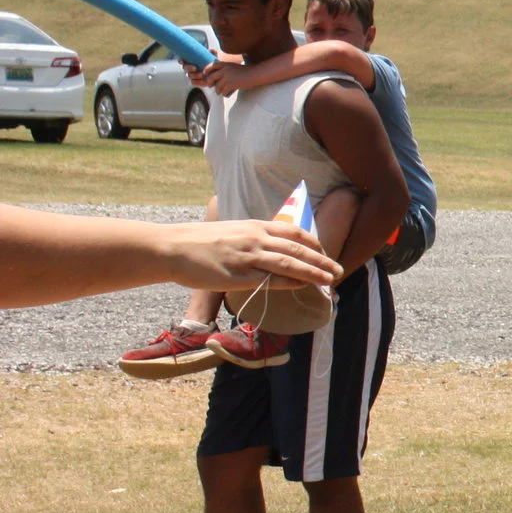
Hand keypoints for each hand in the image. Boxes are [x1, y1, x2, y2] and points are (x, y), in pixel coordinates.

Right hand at [160, 220, 340, 291]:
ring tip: (330, 280)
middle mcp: (255, 239)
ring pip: (290, 264)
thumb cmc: (200, 241)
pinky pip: (270, 280)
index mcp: (255, 226)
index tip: (326, 252)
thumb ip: (254, 237)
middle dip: (322, 260)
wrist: (172, 247)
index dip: (315, 243)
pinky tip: (302, 286)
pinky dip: (290, 283)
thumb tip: (274, 248)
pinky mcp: (238, 276)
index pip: (295, 232)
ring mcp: (247, 257)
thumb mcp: (233, 230)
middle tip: (339, 270)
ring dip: (313, 273)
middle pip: (298, 249)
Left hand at [187, 53, 245, 91]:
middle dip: (209, 83)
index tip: (205, 74)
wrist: (256, 74)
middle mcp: (224, 70)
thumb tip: (220, 76)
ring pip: (217, 86)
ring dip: (217, 91)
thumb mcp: (235, 67)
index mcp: (226, 64)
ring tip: (220, 92)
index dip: (207, 70)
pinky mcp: (231, 84)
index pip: (212, 65)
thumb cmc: (248, 71)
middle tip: (210, 86)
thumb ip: (227, 69)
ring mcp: (227, 77)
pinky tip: (226, 94)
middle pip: (211, 77)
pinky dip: (224, 94)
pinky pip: (223, 91)